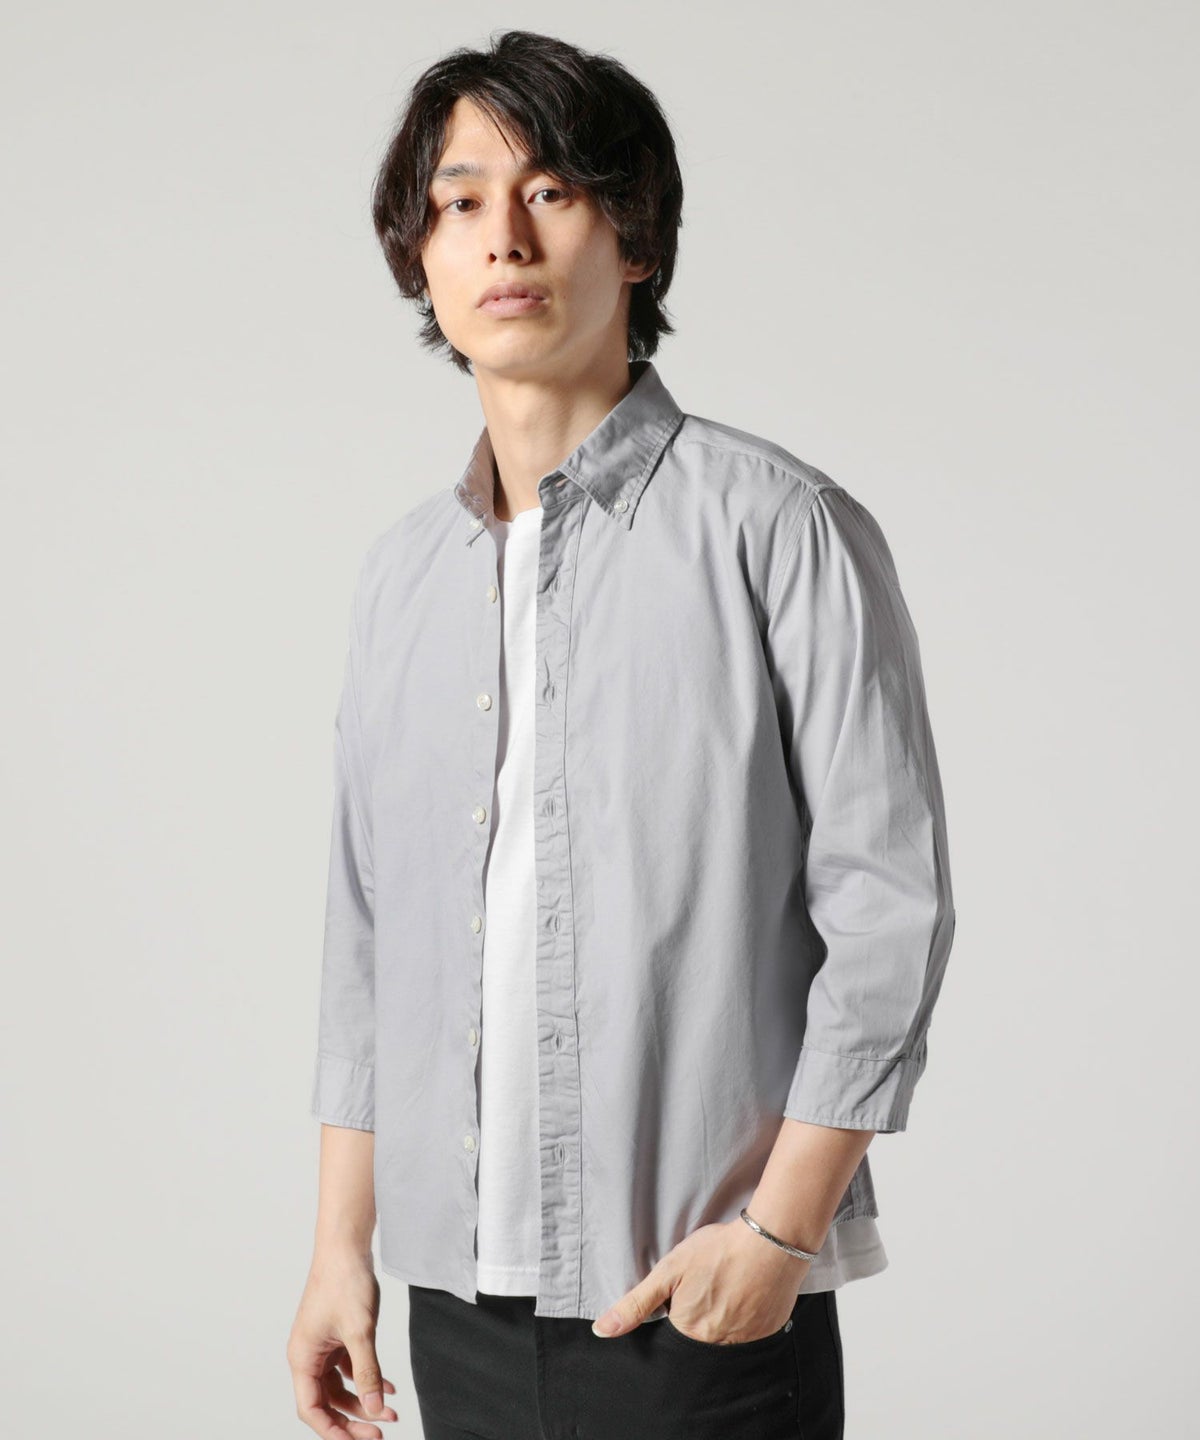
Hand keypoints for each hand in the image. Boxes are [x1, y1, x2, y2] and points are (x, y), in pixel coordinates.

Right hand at [288, 1249, 397, 1437]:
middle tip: (379, 1434)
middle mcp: (308, 1355)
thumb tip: (376, 1409)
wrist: (347, 1245)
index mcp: (303, 1358)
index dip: (333, 1431)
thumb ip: (368, 1372)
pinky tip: (389, 1389)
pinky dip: (367, 1379)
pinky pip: (349, 1368)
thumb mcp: (360, 1331)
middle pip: (326, 1402)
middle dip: (353, 1420)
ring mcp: (322, 1345)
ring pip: (339, 1388)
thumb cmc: (345, 1281)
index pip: (312, 1409)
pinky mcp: (336, 1335)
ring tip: (391, 1414)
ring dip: (363, 1402)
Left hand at [591, 1220, 809, 1343]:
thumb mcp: (668, 1271)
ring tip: (728, 1288)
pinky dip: (747, 1318)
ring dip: (724, 1317)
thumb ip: (635, 1304)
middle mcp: (717, 1346)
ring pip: (726, 1338)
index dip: (677, 1312)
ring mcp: (746, 1343)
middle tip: (711, 1287)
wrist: (770, 1242)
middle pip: (699, 1339)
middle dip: (701, 1315)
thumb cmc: (718, 1252)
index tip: (688, 1293)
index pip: (673, 1336)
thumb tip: (602, 1330)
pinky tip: (747, 1293)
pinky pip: (751, 1336)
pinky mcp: (768, 1334)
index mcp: (688, 1332)